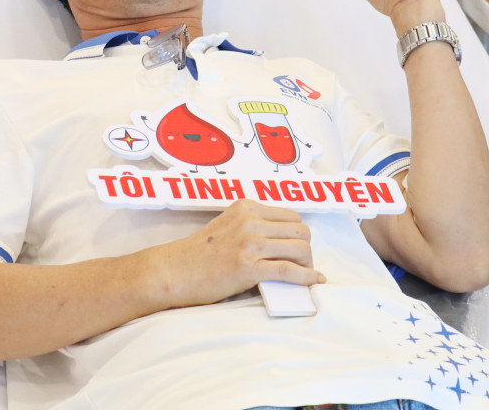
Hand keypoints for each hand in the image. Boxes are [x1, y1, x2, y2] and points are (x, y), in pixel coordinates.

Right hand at [146, 199, 324, 307]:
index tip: (298, 247)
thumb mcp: (226, 225)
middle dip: (307, 249)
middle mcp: (250, 221)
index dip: (299, 234)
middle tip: (303, 264)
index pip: (291, 216)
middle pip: (300, 231)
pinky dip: (307, 277)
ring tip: (305, 274)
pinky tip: (314, 282)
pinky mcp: (248, 267)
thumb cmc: (198, 253)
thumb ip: (252, 226)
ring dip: (308, 264)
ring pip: (300, 248)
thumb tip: (281, 240)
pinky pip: (289, 270)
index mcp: (246, 207)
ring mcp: (249, 243)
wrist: (174, 271)